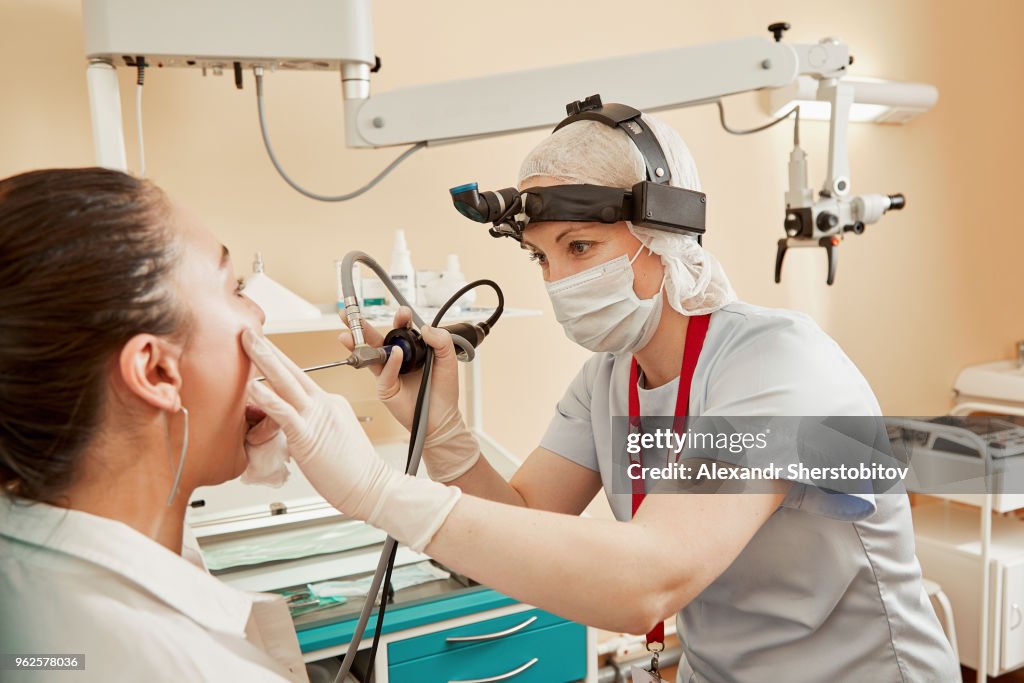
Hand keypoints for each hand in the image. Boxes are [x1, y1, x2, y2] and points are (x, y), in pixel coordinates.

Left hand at [242, 328, 460, 550]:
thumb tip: (296, 427)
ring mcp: (317, 417)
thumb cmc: (354, 472)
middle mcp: (324, 404)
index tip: (263, 348)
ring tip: (248, 342)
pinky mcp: (308, 436)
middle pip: (291, 370)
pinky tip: (254, 387)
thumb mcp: (333, 439)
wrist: (374, 488)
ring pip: (286, 382)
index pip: (298, 379)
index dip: (277, 363)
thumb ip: (313, 426)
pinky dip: (269, 399)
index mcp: (329, 403)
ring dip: (265, 360)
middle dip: (268, 349)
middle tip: (249, 331)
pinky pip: (285, 413)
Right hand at [338, 307, 459, 432]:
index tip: (403, 312)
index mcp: (411, 349)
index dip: (401, 319)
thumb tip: (425, 327)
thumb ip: (441, 341)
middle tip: (350, 314)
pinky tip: (395, 355)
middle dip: (362, 326)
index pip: (402, 329)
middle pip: (377, 339)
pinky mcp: (385, 387)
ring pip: (370, 354)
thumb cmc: (443, 391)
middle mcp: (397, 359)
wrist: (442, 418)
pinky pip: (384, 372)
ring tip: (348, 334)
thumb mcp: (448, 361)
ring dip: (358, 343)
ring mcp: (388, 373)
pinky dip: (390, 363)